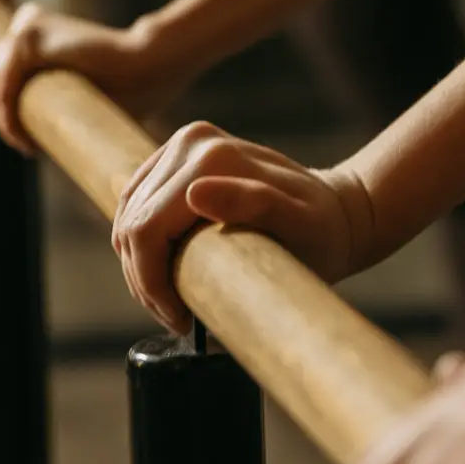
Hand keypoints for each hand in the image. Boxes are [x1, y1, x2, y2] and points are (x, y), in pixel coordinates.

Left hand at [0, 3, 181, 154]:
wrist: (146, 67)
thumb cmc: (121, 86)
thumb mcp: (77, 90)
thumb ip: (52, 95)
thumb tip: (31, 132)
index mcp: (32, 32)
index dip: (3, 108)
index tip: (25, 136)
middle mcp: (23, 24)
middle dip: (0, 114)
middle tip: (24, 141)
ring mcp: (24, 29)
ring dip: (3, 118)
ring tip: (24, 141)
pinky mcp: (30, 40)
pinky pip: (3, 84)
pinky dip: (7, 113)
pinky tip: (20, 134)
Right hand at [111, 123, 378, 333]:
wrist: (336, 211)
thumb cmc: (320, 230)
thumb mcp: (298, 225)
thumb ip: (254, 205)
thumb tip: (196, 194)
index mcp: (210, 158)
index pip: (145, 230)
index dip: (151, 284)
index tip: (181, 321)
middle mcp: (191, 143)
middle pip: (132, 225)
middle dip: (145, 282)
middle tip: (179, 319)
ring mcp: (182, 145)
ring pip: (128, 218)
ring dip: (141, 267)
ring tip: (176, 301)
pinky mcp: (177, 157)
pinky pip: (136, 207)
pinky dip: (144, 247)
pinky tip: (172, 272)